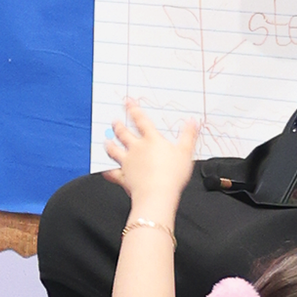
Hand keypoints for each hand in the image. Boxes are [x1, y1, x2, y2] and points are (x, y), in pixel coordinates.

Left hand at [102, 99, 197, 218]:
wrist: (157, 194)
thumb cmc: (172, 175)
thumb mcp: (186, 152)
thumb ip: (188, 136)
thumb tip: (191, 122)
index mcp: (151, 140)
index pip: (141, 121)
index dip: (133, 109)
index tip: (127, 102)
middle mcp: (136, 149)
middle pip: (124, 134)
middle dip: (119, 126)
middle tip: (115, 121)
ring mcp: (128, 163)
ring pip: (114, 151)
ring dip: (109, 145)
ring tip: (107, 141)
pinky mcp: (124, 177)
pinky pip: (112, 174)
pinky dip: (107, 172)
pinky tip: (104, 170)